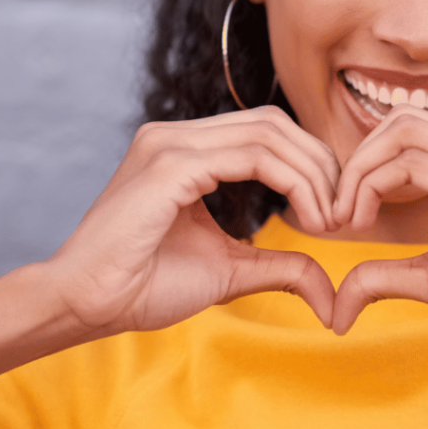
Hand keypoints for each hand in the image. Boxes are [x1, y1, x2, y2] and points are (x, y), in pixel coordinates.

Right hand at [47, 107, 338, 335]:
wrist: (85, 305)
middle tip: (341, 213)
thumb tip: (330, 293)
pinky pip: (252, 156)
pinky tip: (309, 218)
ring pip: (269, 134)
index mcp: (186, 149)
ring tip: (328, 220)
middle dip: (320, 164)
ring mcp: (170, 143)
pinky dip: (293, 183)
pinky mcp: (170, 164)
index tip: (334, 210)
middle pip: (274, 123)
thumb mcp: (230, 271)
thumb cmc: (144, 286)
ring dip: (312, 175)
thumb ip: (280, 266)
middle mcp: (176, 135)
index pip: (267, 130)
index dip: (310, 162)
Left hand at [330, 106, 427, 361]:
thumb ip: (390, 275)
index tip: (349, 211)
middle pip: (402, 119)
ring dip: (359, 171)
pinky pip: (409, 164)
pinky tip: (362, 224)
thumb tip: (341, 301)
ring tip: (347, 218)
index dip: (369, 163)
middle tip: (338, 211)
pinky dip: (371, 186)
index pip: (412, 131)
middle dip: (357, 159)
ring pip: (402, 130)